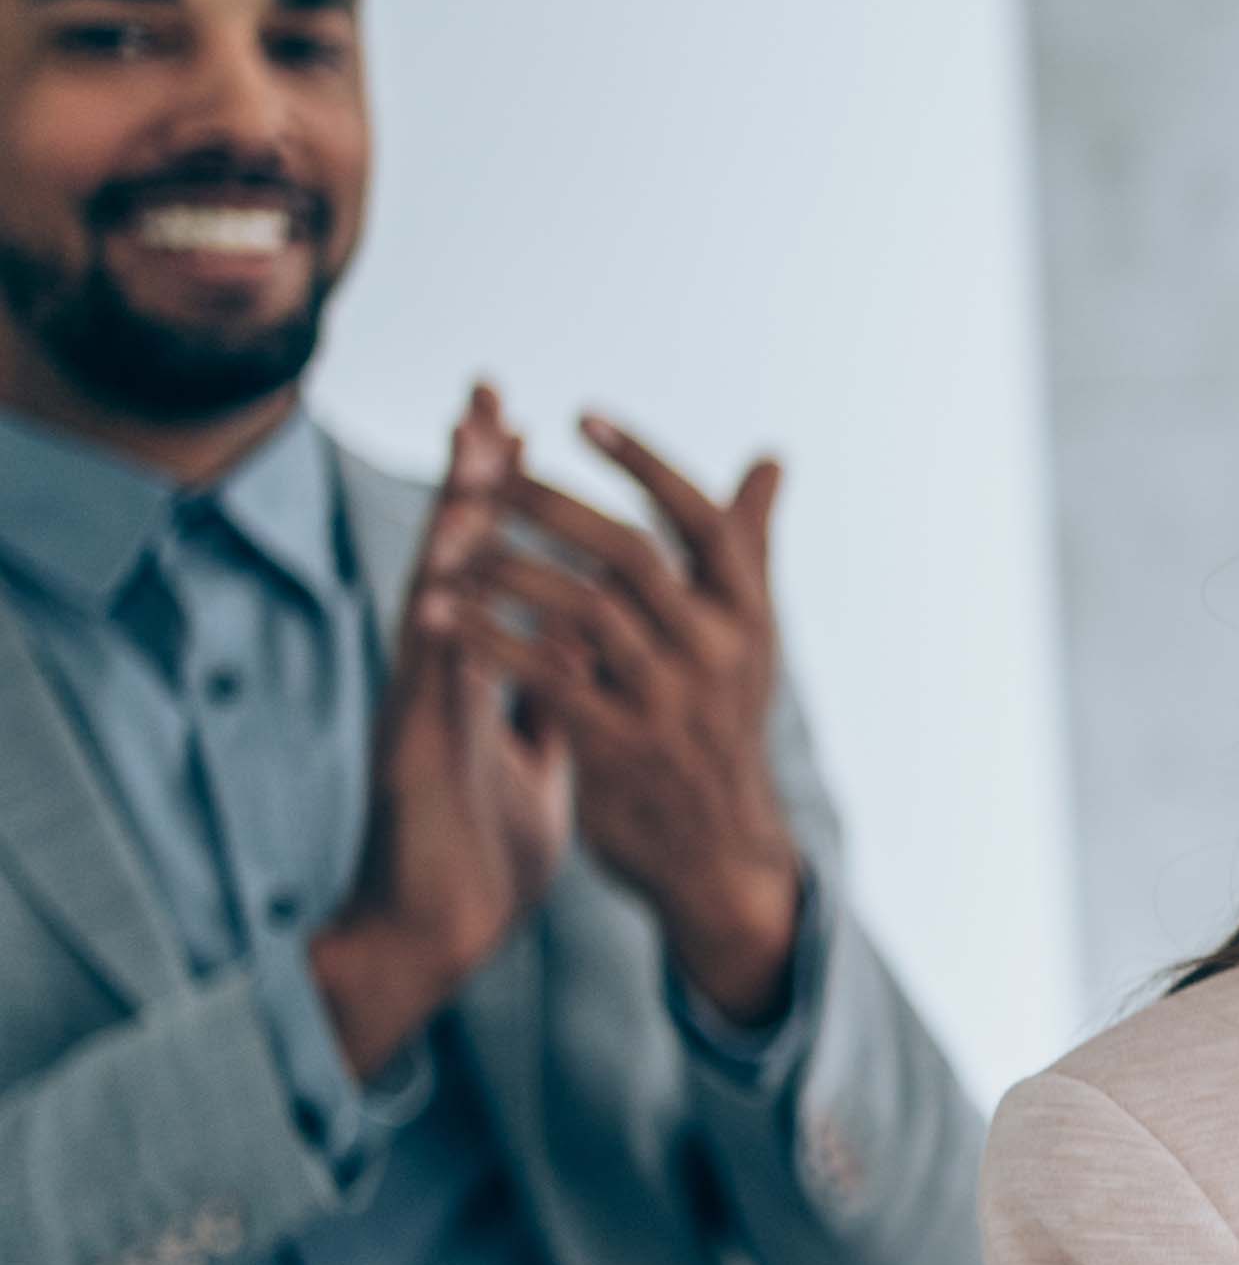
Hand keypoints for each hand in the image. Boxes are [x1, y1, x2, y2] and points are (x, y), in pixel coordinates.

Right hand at [307, 388, 575, 1079]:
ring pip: (437, 601)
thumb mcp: (538, 757)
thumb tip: (583, 652)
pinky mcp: (418, 754)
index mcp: (479, 671)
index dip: (504, 498)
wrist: (447, 926)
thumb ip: (551, 697)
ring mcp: (425, 707)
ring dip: (452, 532)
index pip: (495, 563)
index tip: (522, 424)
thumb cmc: (482, 846)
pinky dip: (439, 638)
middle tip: (485, 396)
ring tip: (468, 456)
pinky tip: (442, 587)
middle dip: (471, 480)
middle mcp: (446, 674)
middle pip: (458, 559)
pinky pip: (431, 688)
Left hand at [466, 410, 805, 1028]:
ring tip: (450, 543)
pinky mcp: (616, 745)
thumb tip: (770, 459)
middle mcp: (717, 652)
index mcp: (749, 615)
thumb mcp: (749, 635)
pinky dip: (488, 638)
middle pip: (629, 554)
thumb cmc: (721, 724)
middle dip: (552, 505)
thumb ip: (747, 545)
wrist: (717, 848)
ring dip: (506, 568)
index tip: (582, 416)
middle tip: (490, 471)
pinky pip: (542, 675)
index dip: (644, 464)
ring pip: (579, 608)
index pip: (703, 520)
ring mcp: (668, 700)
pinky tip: (443, 614)